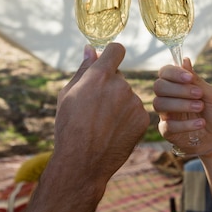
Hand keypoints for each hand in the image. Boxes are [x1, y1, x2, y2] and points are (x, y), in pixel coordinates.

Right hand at [54, 43, 148, 180]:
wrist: (82, 162)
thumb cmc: (69, 127)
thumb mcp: (68, 95)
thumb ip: (83, 69)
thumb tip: (90, 49)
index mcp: (100, 76)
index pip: (116, 50)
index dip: (111, 54)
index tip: (108, 61)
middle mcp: (120, 85)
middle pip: (119, 77)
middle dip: (109, 86)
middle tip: (95, 108)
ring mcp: (134, 102)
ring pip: (127, 95)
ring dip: (118, 103)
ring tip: (103, 123)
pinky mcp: (143, 118)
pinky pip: (135, 111)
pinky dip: (127, 118)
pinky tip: (113, 131)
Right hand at [153, 58, 211, 154]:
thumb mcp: (210, 94)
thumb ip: (196, 79)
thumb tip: (185, 60)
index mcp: (176, 85)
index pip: (165, 72)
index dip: (174, 73)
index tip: (189, 78)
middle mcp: (168, 97)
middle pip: (158, 86)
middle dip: (178, 89)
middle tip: (198, 94)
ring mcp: (165, 114)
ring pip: (160, 104)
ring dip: (181, 104)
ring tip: (200, 107)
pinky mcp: (167, 131)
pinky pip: (168, 125)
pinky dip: (185, 124)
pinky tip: (200, 123)